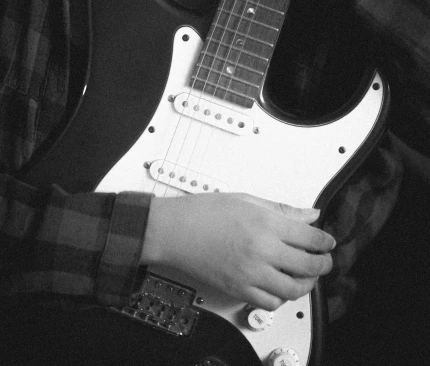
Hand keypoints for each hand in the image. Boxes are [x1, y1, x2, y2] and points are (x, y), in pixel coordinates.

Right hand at [141, 192, 334, 310]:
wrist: (174, 231)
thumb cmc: (203, 212)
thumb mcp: (246, 200)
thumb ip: (282, 210)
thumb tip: (309, 215)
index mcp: (266, 224)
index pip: (311, 237)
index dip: (325, 241)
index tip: (327, 242)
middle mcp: (262, 250)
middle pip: (308, 266)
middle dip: (323, 264)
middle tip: (324, 260)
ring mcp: (251, 274)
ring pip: (294, 290)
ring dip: (306, 284)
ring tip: (305, 276)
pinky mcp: (239, 290)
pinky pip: (271, 303)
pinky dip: (282, 297)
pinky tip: (280, 286)